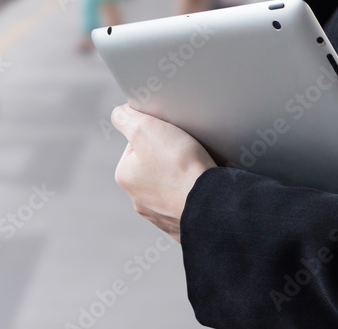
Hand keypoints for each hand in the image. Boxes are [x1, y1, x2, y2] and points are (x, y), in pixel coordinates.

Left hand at [111, 104, 215, 241]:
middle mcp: (140, 200)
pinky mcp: (185, 225)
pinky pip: (190, 201)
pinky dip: (196, 193)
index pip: (137, 143)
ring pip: (173, 183)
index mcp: (126, 178)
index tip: (170, 137)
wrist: (217, 204)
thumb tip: (121, 113)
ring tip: (197, 170)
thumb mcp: (145, 128)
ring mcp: (162, 215)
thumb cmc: (180, 167)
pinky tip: (203, 186)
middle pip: (155, 164)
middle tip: (186, 153)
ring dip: (184, 175)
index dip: (155, 134)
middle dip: (170, 156)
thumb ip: (126, 117)